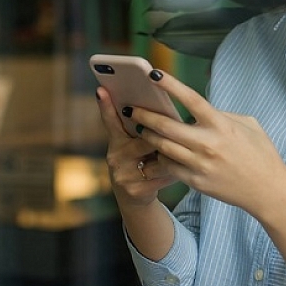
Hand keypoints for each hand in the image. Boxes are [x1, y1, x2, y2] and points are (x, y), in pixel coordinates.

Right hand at [96, 86, 177, 208]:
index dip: (106, 105)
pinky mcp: (136, 190)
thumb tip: (159, 109)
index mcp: (116, 141)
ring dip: (173, 154)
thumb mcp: (135, 144)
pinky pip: (163, 175)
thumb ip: (141, 128)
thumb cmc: (141, 161)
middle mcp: (115, 157)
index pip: (110, 120)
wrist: (135, 197)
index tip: (101, 89)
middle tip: (176, 128)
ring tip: (184, 150)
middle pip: (144, 139)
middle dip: (162, 135)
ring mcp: (124, 175)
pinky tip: (183, 169)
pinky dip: (175, 170)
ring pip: (156, 158)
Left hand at [125, 69, 285, 217]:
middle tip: (133, 109)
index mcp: (221, 125)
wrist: (267, 190)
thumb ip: (222, 114)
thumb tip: (200, 110)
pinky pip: (169, 166)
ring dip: (148, 136)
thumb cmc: (260, 153)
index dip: (170, 84)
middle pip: (167, 125)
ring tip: (141, 129)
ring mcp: (199, 164)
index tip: (153, 74)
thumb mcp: (248, 124)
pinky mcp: (195, 181)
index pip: (190, 99)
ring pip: (162, 147)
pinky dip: (160, 157)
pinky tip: (155, 151)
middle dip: (145, 115)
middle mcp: (208, 143)